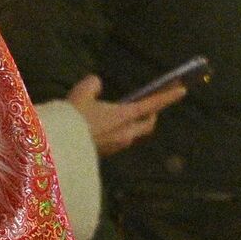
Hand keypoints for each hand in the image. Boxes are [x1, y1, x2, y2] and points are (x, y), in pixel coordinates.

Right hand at [67, 75, 184, 155]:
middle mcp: (126, 133)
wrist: (58, 146)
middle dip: (151, 115)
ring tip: (117, 116)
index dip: (168, 97)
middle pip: (148, 124)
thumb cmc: (73, 117)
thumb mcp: (81, 93)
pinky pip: (119, 141)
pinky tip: (101, 128)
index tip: (182, 90)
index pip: (151, 104)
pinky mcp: (106, 154)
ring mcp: (117, 146)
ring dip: (132, 125)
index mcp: (124, 115)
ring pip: (133, 134)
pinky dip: (118, 133)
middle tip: (148, 106)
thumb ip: (93, 85)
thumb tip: (97, 84)